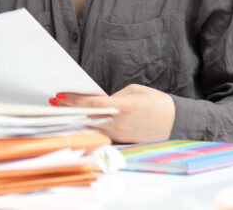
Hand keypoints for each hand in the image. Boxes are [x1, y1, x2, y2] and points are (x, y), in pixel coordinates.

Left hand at [55, 84, 175, 143]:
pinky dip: (90, 127)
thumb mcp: (135, 91)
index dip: (73, 100)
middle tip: (54, 103)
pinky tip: (81, 121)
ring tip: (63, 111)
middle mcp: (118, 123)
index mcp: (122, 107)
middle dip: (70, 110)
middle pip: (87, 117)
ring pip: (92, 128)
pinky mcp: (123, 141)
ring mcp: (120, 135)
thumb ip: (114, 96)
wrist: (178, 124)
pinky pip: (102, 134)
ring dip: (77, 119)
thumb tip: (99, 101)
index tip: (59, 95)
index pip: (91, 103)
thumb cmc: (158, 103)